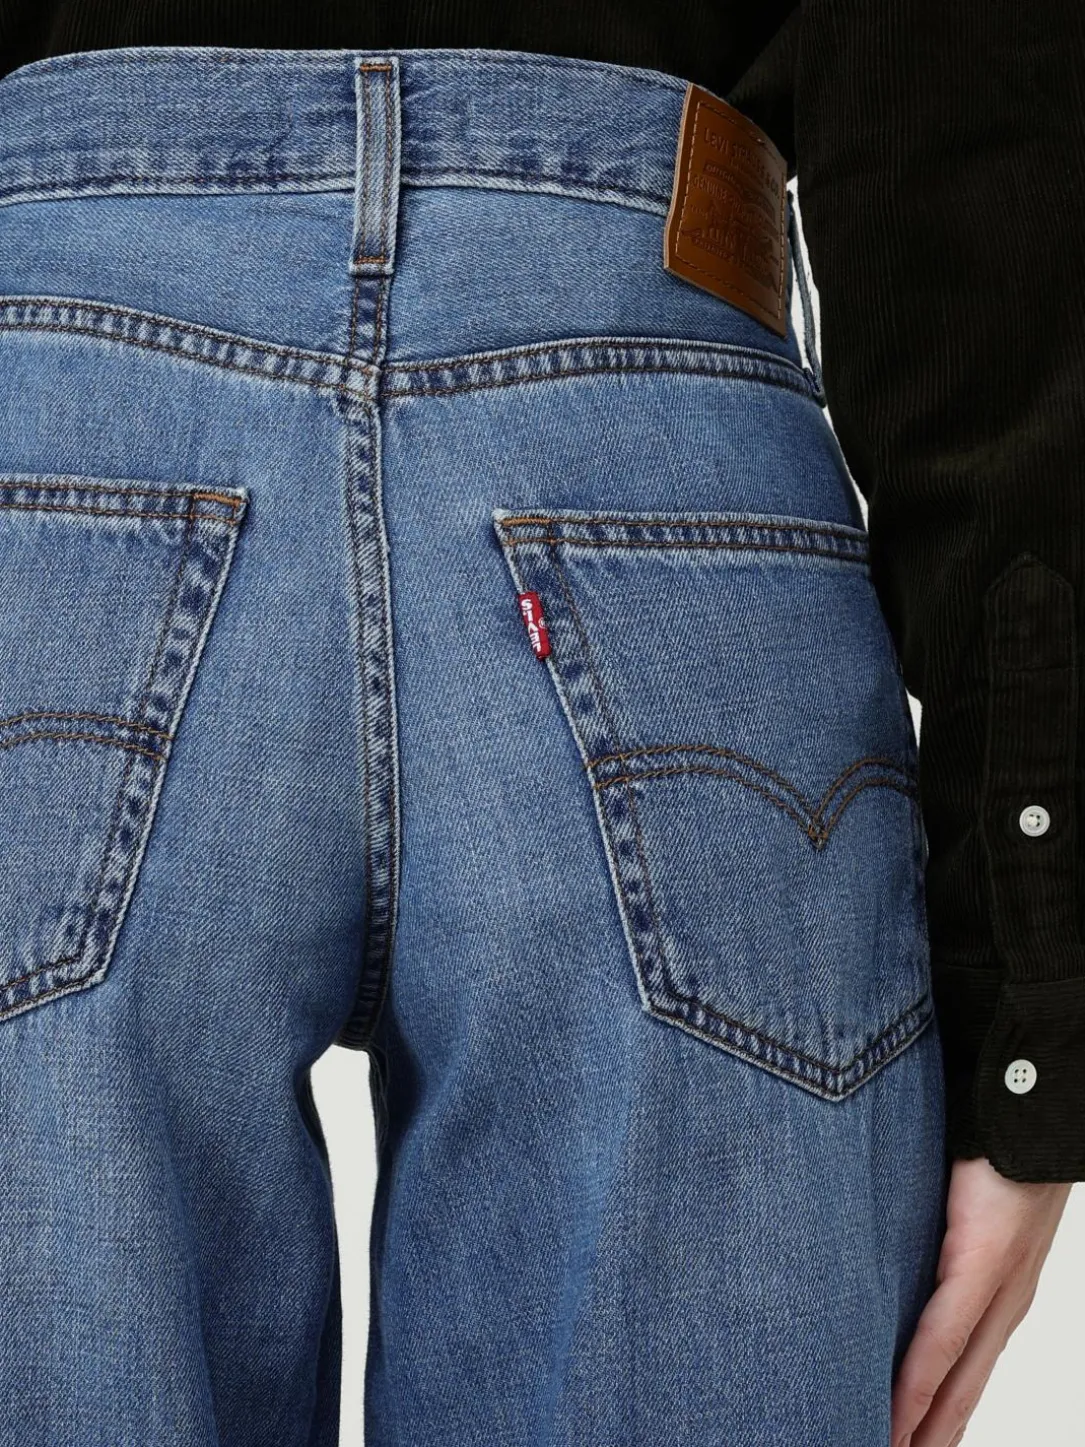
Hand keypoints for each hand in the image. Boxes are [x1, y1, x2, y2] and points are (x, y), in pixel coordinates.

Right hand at [891, 1155, 1072, 1446]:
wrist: (1026, 1111)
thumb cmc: (992, 1153)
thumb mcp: (955, 1212)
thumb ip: (927, 1242)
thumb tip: (884, 1257)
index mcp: (998, 1294)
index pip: (962, 1376)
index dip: (935, 1421)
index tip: (902, 1445)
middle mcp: (1004, 1305)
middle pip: (961, 1394)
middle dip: (924, 1436)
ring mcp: (998, 1289)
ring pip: (956, 1381)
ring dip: (920, 1427)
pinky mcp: (984, 1264)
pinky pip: (946, 1337)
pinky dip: (920, 1382)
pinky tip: (898, 1411)